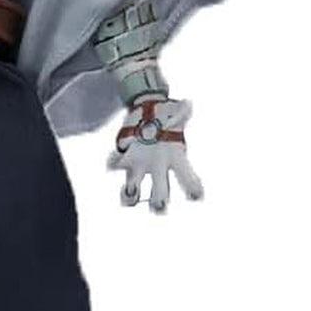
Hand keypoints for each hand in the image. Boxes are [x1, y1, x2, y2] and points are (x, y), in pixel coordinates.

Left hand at [105, 96, 203, 213]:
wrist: (150, 111)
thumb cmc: (168, 116)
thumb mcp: (177, 113)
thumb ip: (183, 111)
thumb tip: (187, 104)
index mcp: (176, 161)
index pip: (187, 179)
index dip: (192, 189)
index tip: (196, 196)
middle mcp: (158, 169)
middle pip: (161, 194)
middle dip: (159, 202)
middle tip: (159, 206)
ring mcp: (140, 167)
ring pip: (134, 191)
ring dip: (130, 195)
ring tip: (128, 190)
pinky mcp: (125, 159)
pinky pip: (116, 165)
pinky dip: (114, 163)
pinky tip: (113, 157)